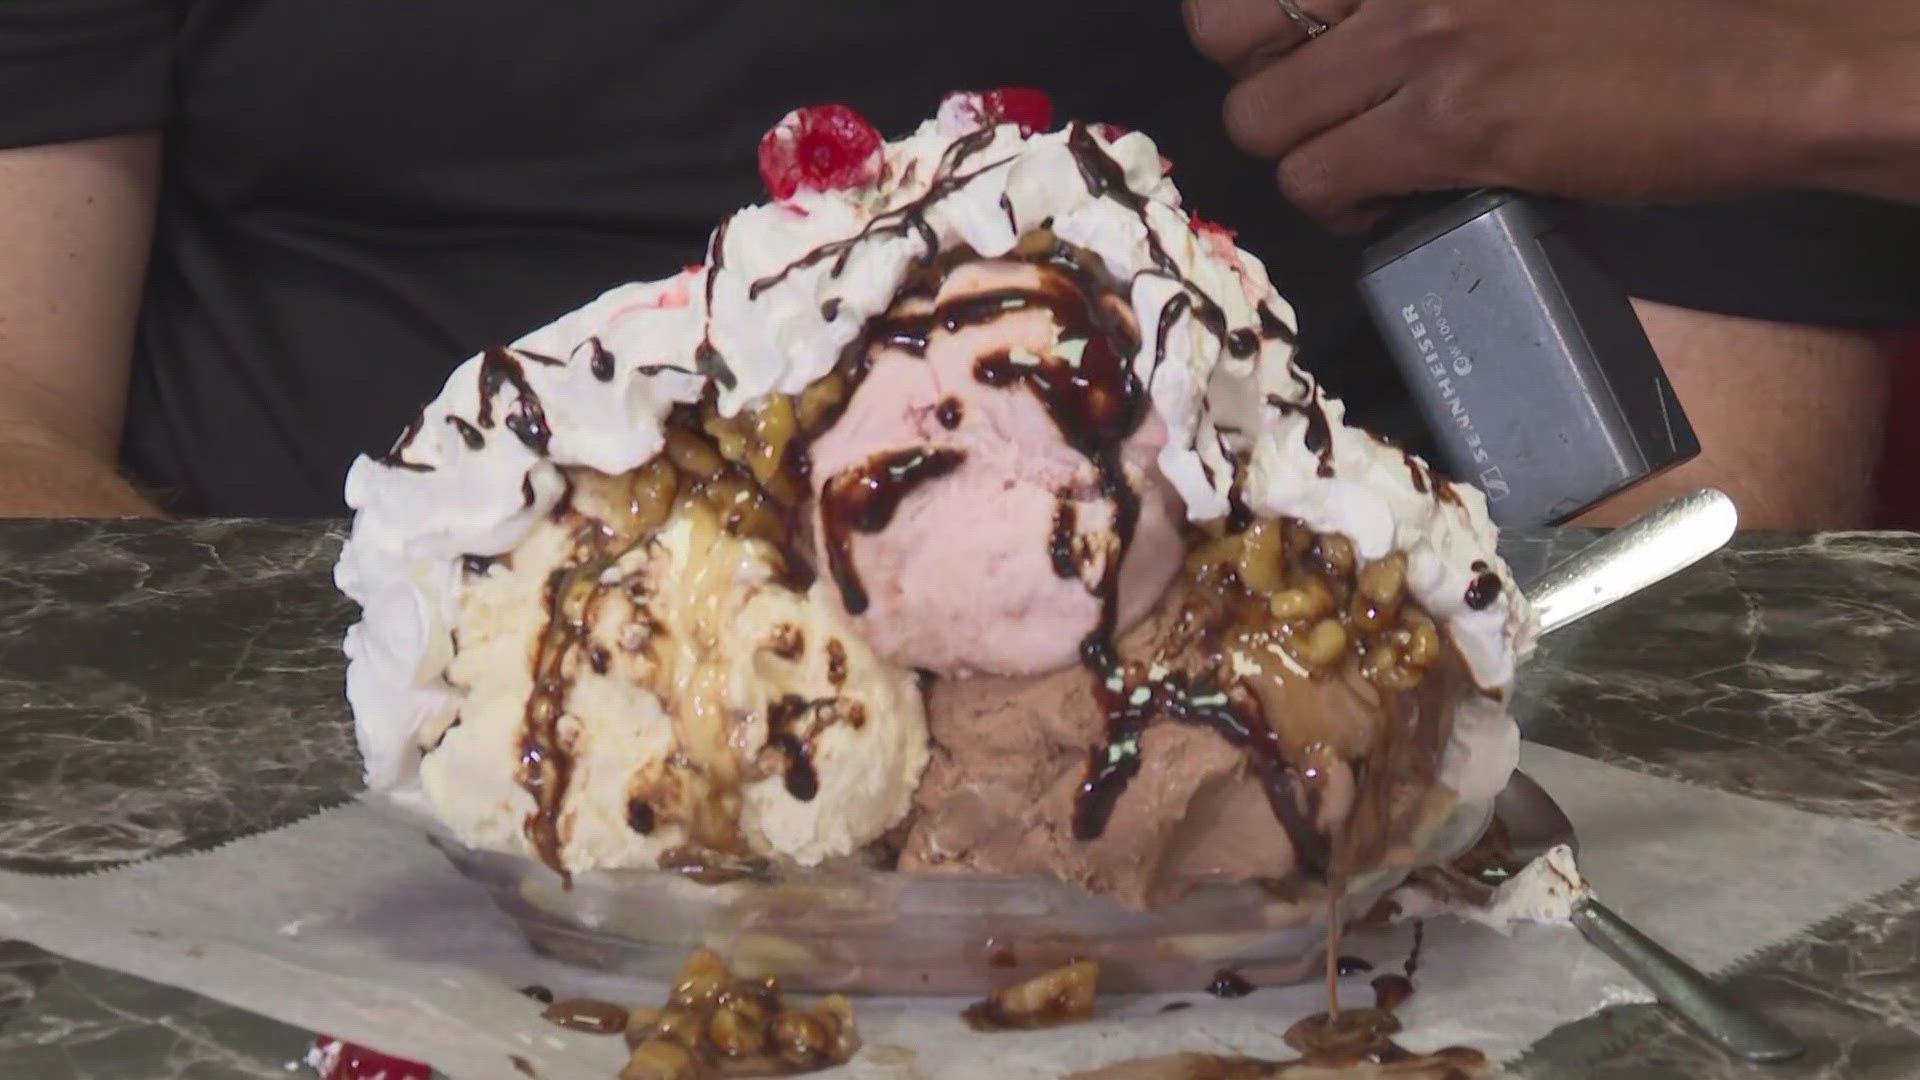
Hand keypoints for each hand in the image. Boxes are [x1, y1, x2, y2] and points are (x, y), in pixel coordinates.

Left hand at [1184, 0, 1891, 229]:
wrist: (1763, 57)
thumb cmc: (1656, 6)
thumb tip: (1351, 26)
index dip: (1253, 17)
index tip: (1286, 47)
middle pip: (1225, 27)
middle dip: (1256, 76)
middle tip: (1311, 104)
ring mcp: (1422, 34)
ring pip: (1261, 117)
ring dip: (1299, 152)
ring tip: (1358, 162)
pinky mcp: (1451, 122)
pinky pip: (1319, 179)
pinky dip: (1341, 206)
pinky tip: (1390, 201)